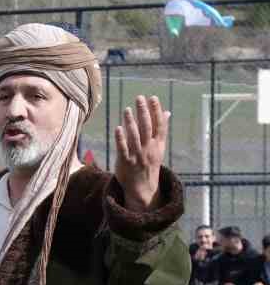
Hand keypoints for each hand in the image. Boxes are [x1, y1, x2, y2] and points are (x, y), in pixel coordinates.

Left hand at [113, 94, 168, 209]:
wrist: (143, 187)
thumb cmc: (150, 163)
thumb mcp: (159, 147)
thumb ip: (161, 129)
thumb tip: (167, 112)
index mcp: (158, 144)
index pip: (159, 125)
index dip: (156, 111)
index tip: (153, 98)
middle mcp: (149, 149)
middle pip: (147, 128)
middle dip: (144, 112)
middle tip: (139, 98)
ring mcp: (137, 155)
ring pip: (135, 137)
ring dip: (131, 122)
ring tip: (127, 109)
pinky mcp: (125, 162)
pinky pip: (123, 149)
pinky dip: (121, 139)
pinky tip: (118, 128)